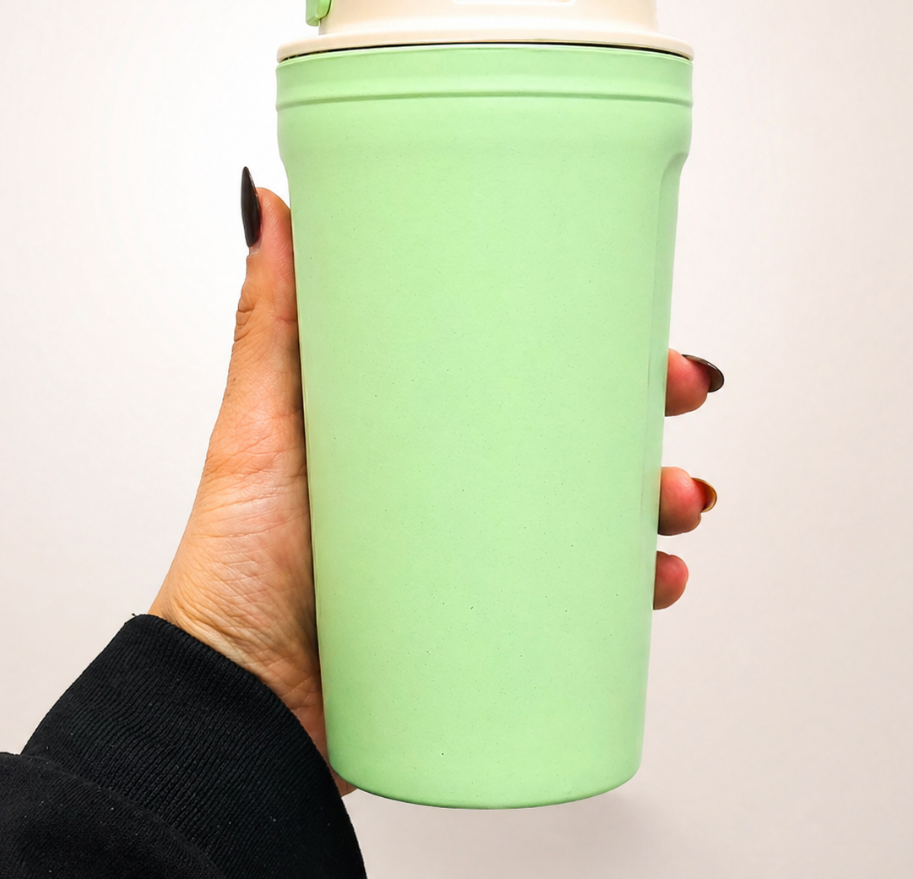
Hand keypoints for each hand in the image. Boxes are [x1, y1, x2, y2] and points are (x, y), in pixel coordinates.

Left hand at [150, 183, 721, 793]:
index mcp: (412, 430)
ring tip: (677, 506)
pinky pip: (576, 605)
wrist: (236, 707)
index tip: (643, 329)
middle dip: (641, 419)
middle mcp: (449, 489)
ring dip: (651, 503)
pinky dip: (626, 590)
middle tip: (679, 400)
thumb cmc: (232, 568)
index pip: (519, 371)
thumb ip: (269, 320)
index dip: (591, 348)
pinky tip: (657, 581)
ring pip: (588, 518)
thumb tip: (271, 205)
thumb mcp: (257, 427)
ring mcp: (471, 558)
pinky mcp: (483, 626)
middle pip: (571, 438)